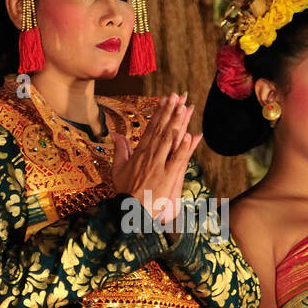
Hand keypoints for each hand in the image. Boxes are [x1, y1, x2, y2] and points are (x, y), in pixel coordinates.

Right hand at [112, 93, 197, 226]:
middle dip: (170, 112)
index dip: (159, 113)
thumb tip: (116, 134)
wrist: (128, 211)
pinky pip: (176, 160)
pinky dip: (183, 148)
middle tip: (178, 96)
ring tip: (184, 108)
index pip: (151, 128)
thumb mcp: (118, 170)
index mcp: (139, 153)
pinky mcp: (166, 177)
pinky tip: (190, 136)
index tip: (166, 100)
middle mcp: (149, 156)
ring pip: (169, 140)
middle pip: (161, 130)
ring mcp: (159, 166)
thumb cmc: (125, 192)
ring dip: (177, 123)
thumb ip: (120, 150)